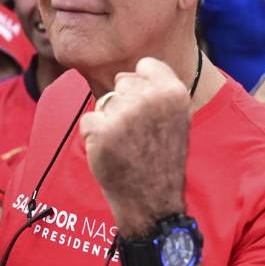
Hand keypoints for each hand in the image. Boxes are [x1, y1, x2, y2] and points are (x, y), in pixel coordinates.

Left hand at [79, 58, 189, 235]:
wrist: (152, 200)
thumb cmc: (161, 158)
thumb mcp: (176, 117)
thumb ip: (158, 90)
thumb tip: (131, 71)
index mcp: (173, 92)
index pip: (144, 65)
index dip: (140, 87)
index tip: (147, 111)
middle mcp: (150, 98)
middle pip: (121, 83)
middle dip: (123, 105)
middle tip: (137, 134)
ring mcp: (124, 114)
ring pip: (103, 102)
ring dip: (108, 121)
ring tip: (125, 144)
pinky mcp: (102, 130)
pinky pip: (88, 120)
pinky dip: (93, 136)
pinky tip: (111, 153)